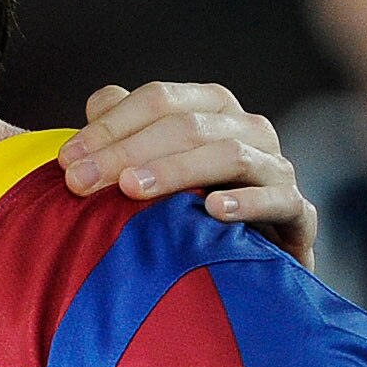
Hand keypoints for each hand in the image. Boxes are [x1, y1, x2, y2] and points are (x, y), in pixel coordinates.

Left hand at [61, 79, 317, 268]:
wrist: (247, 266)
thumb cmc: (187, 210)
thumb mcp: (150, 167)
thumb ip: (124, 130)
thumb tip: (98, 102)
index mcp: (212, 109)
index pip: (159, 100)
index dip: (110, 126)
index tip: (66, 161)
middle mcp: (249, 130)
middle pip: (189, 126)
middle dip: (129, 152)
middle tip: (81, 183)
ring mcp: (277, 170)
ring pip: (231, 155)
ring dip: (178, 170)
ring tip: (133, 189)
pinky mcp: (299, 215)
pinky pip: (281, 201)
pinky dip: (248, 203)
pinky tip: (213, 212)